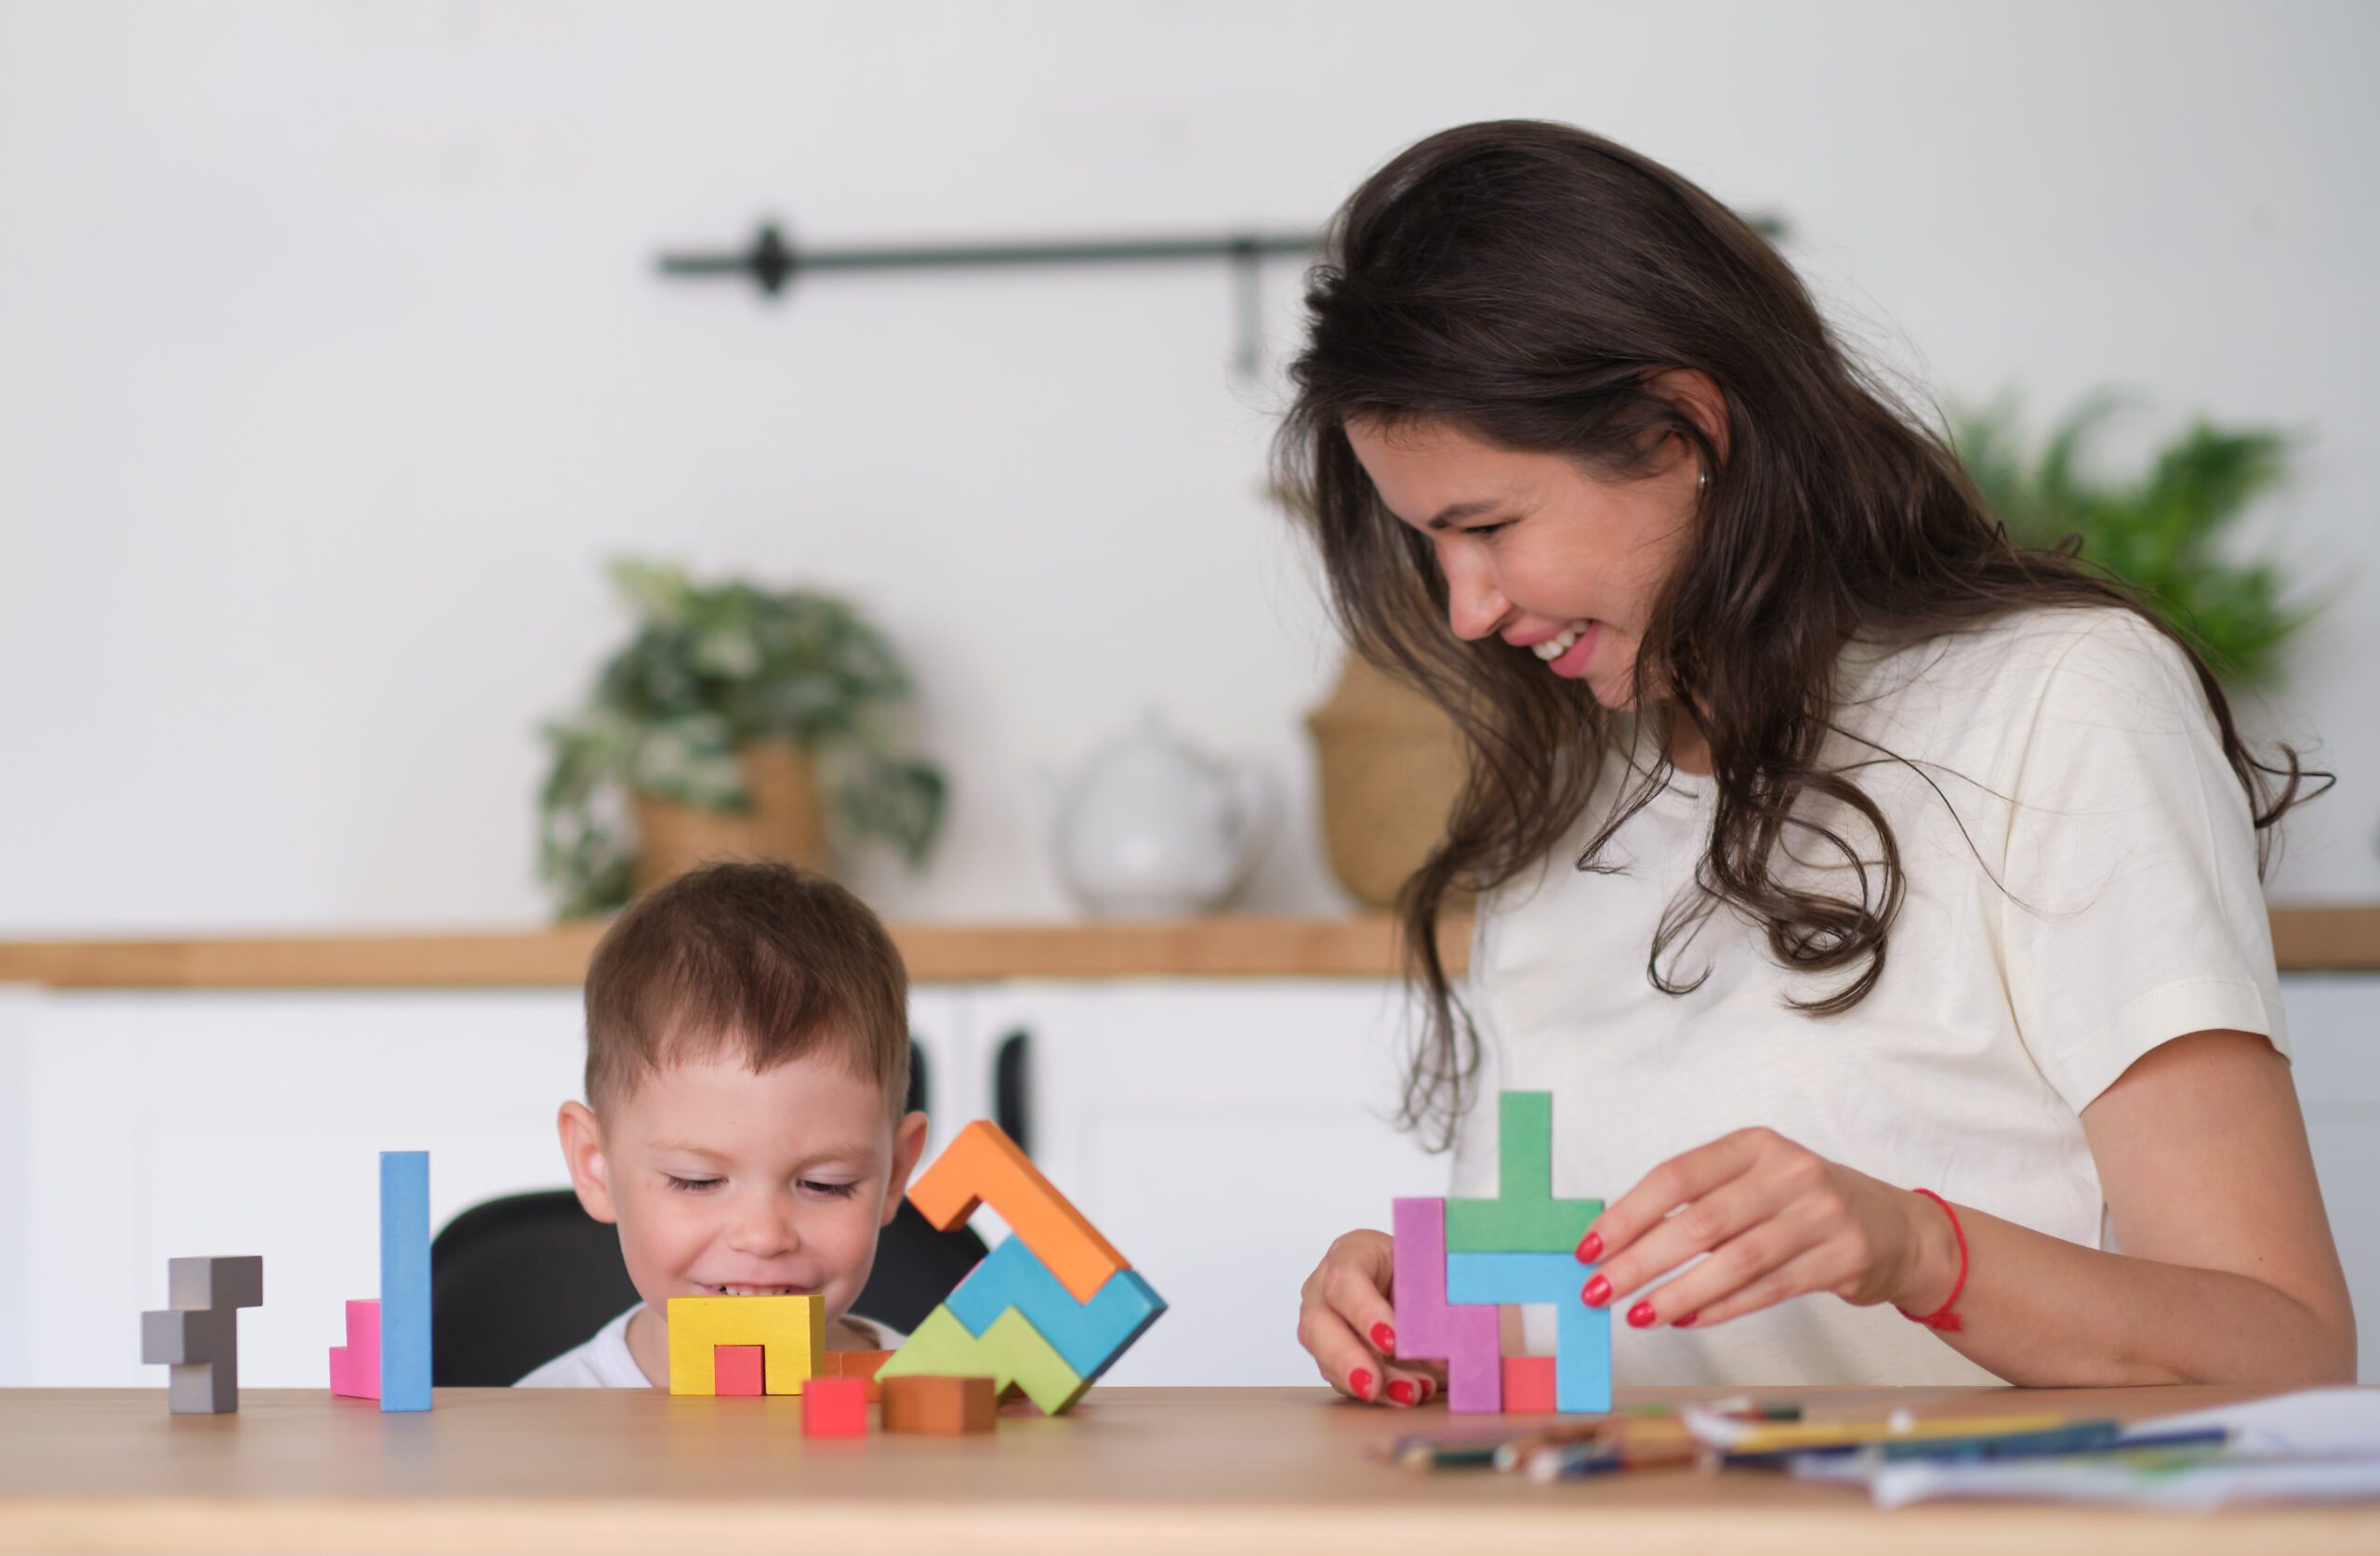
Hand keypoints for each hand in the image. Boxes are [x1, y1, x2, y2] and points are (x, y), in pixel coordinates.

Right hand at [1295, 1229, 1444, 1406]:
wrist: (1419, 1286)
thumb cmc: (1422, 1272)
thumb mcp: (1433, 1275)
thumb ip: (1436, 1306)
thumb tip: (1444, 1352)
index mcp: (1353, 1252)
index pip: (1346, 1279)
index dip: (1365, 1311)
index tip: (1393, 1342)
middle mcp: (1326, 1285)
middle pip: (1318, 1321)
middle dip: (1347, 1358)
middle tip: (1374, 1384)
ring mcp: (1324, 1320)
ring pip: (1325, 1356)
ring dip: (1367, 1381)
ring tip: (1408, 1394)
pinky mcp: (1331, 1353)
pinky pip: (1342, 1379)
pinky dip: (1376, 1392)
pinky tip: (1407, 1393)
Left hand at [1577, 1128, 1958, 1329]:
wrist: (1899, 1230)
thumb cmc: (1806, 1205)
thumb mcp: (1758, 1182)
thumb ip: (1701, 1202)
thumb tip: (1621, 1242)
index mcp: (1753, 1144)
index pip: (1676, 1176)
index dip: (1628, 1213)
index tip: (1589, 1246)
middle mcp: (1787, 1172)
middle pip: (1700, 1222)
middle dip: (1641, 1260)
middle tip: (1599, 1290)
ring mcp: (1820, 1213)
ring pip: (1734, 1260)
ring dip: (1678, 1293)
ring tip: (1638, 1315)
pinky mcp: (1842, 1257)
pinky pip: (1769, 1289)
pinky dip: (1722, 1307)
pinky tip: (1686, 1319)